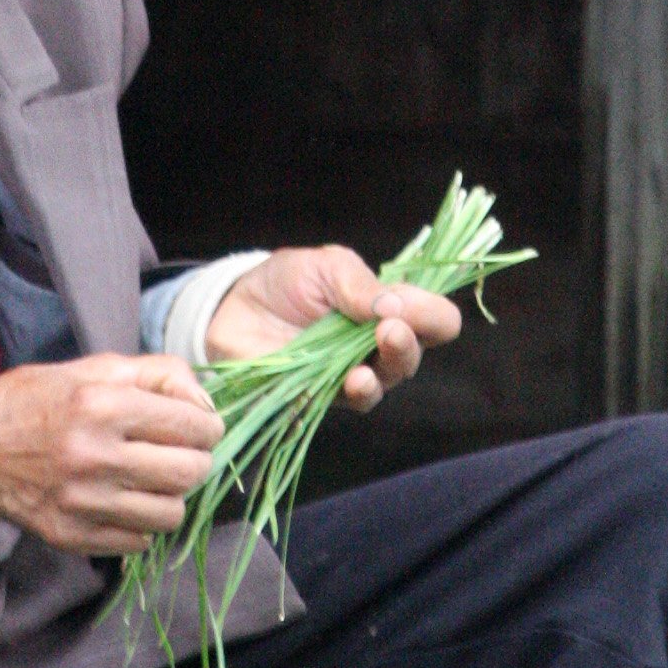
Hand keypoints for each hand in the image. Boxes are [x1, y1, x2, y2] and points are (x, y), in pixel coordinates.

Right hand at [0, 354, 220, 551]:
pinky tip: (122, 502)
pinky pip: (139, 542)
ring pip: (171, 514)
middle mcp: (95, 455)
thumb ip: (158, 374)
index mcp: (103, 405)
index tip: (200, 429)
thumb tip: (206, 407)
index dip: (208, 428)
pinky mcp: (70, 535)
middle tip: (179, 455)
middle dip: (196, 462)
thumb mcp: (93, 368)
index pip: (192, 426)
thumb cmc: (35, 401)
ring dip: (170, 497)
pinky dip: (140, 524)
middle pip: (190, 472)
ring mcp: (82, 501)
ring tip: (151, 481)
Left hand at [205, 246, 462, 410]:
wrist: (232, 308)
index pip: (435, 319)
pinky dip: (359, 389)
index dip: (433, 315)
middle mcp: (378, 345)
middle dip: (409, 340)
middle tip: (392, 327)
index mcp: (389, 308)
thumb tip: (395, 307)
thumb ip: (360, 284)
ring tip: (381, 346)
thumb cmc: (287, 282)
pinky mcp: (325, 395)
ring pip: (389, 379)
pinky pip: (354, 400)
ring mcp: (354, 372)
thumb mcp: (326, 266)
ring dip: (390, 364)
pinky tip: (356, 378)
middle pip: (415, 352)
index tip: (412, 306)